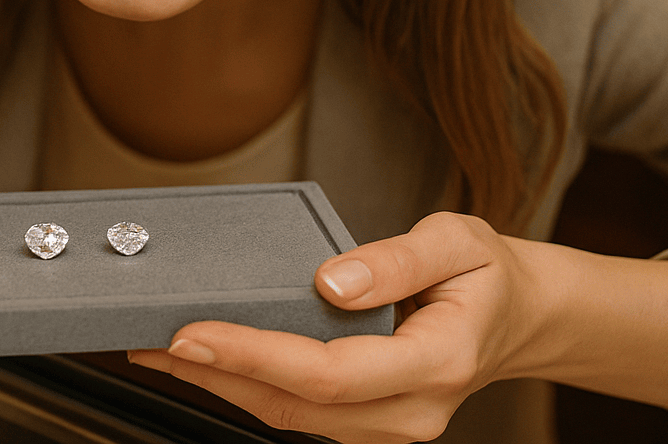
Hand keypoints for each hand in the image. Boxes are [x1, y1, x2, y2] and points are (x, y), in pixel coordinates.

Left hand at [128, 212, 547, 442]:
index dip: (254, 355)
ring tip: (158, 350)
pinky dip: (247, 387)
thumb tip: (328, 281)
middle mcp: (411, 411)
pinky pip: (299, 413)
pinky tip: (208, 360)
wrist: (519, 316)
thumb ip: (396, 260)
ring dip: (221, 385)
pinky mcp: (368, 422)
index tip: (192, 332)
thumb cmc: (485, 274)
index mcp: (438, 363)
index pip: (330, 371)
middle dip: (216, 374)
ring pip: (290, 417)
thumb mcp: (457, 242)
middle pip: (296, 405)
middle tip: (149, 341)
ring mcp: (390, 425)